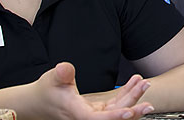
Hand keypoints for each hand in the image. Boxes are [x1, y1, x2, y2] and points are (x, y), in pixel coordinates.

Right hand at [31, 62, 153, 119]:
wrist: (36, 103)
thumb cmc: (44, 91)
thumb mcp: (51, 79)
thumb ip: (61, 74)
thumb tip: (65, 68)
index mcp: (76, 113)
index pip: (99, 119)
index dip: (116, 117)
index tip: (130, 110)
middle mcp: (86, 117)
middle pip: (114, 116)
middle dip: (133, 104)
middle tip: (146, 89)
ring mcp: (92, 115)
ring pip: (116, 110)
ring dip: (132, 97)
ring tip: (144, 83)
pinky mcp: (95, 111)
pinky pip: (114, 105)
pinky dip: (125, 95)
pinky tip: (135, 83)